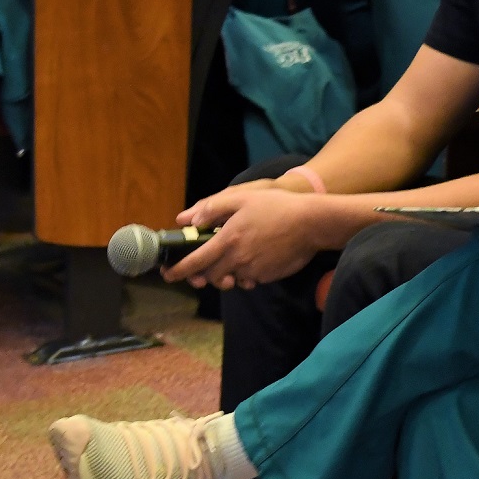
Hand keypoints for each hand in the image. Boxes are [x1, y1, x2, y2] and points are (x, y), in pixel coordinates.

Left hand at [171, 186, 333, 288]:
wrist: (311, 223)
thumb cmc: (277, 207)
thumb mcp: (243, 198)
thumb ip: (213, 209)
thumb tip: (190, 221)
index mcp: (228, 240)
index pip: (195, 262)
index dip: (178, 270)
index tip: (167, 275)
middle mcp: (237, 260)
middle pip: (210, 276)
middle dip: (202, 274)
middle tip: (200, 268)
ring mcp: (253, 270)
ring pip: (230, 279)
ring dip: (224, 274)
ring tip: (229, 261)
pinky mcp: (267, 276)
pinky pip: (249, 280)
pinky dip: (245, 274)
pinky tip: (252, 259)